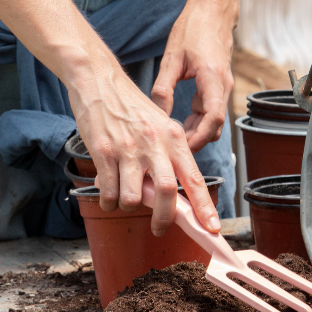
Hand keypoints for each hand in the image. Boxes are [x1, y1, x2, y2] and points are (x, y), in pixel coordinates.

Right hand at [67, 49, 219, 234]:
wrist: (100, 82)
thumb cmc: (132, 108)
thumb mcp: (161, 126)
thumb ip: (169, 158)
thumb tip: (172, 196)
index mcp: (174, 138)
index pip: (194, 178)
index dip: (204, 207)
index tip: (212, 228)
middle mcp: (155, 144)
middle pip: (167, 192)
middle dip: (165, 219)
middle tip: (160, 229)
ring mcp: (129, 148)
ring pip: (134, 198)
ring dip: (129, 207)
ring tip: (125, 199)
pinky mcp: (104, 152)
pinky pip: (109, 192)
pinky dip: (109, 202)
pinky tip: (109, 196)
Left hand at [151, 0, 234, 151]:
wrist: (214, 9)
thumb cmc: (194, 27)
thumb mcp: (172, 58)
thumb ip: (164, 88)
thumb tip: (157, 115)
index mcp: (213, 79)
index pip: (214, 119)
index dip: (200, 137)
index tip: (182, 148)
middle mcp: (223, 86)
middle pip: (215, 125)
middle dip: (197, 140)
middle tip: (172, 149)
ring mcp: (223, 86)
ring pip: (213, 119)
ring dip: (197, 131)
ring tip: (173, 138)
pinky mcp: (218, 85)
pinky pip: (210, 109)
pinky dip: (198, 120)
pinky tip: (180, 121)